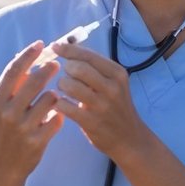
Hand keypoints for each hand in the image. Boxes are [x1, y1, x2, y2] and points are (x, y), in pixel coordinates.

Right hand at [0, 41, 63, 179]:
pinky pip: (57, 119)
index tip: (41, 44)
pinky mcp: (36, 142)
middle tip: (57, 64)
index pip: (13, 71)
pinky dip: (59, 116)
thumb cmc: (4, 131)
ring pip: (49, 99)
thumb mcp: (0, 108)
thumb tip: (25, 57)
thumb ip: (12, 85)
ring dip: (54, 96)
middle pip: (34, 81)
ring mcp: (22, 128)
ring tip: (53, 99)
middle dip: (48, 70)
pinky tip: (56, 117)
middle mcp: (7, 113)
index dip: (28, 55)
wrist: (3, 166)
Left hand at [50, 41, 148, 160]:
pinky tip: (62, 105)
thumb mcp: (113, 83)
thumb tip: (68, 47)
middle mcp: (112, 87)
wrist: (129, 138)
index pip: (88, 55)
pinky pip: (65, 106)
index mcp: (117, 73)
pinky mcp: (92, 122)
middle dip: (66, 70)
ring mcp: (102, 105)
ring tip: (64, 91)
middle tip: (66, 77)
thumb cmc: (115, 107)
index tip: (55, 47)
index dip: (68, 49)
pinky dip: (59, 104)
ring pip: (70, 85)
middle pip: (78, 68)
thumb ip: (94, 68)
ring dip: (61, 86)